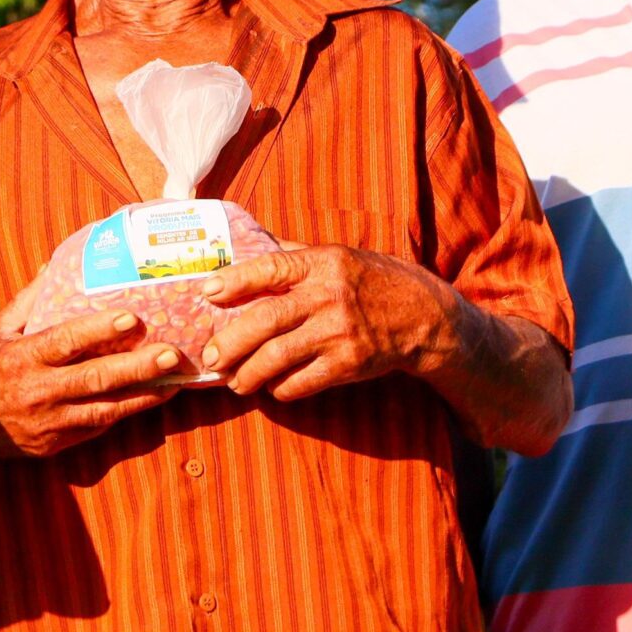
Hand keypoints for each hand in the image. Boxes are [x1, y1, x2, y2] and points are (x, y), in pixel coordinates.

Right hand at [0, 292, 187, 468]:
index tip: (130, 316)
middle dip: (137, 367)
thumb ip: (27, 302)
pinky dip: (123, 415)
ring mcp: (47, 424)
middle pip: (94, 380)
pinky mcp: (53, 446)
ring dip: (142, 397)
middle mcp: (36, 393)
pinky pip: (94, 429)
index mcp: (19, 358)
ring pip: (103, 411)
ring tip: (176, 382)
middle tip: (171, 353)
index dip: (98, 330)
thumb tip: (52, 264)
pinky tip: (149, 401)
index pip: (65, 342)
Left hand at [197, 245, 456, 401]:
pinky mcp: (350, 363)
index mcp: (323, 262)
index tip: (207, 292)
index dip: (235, 280)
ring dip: (250, 373)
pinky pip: (304, 381)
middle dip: (231, 341)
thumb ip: (294, 254)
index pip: (270, 267)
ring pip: (279, 357)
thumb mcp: (338, 256)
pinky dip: (282, 389)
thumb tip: (248, 242)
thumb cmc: (372, 281)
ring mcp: (340, 331)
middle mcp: (329, 295)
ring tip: (234, 382)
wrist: (423, 316)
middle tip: (211, 357)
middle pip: (266, 319)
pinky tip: (272, 389)